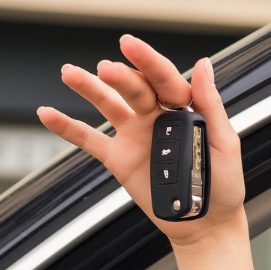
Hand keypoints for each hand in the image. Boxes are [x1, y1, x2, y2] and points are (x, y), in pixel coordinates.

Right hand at [37, 34, 245, 245]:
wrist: (206, 224)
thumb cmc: (223, 185)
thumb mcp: (224, 143)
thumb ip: (211, 105)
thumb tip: (203, 64)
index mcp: (183, 109)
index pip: (163, 79)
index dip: (148, 61)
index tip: (130, 44)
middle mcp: (156, 116)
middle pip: (134, 88)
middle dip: (119, 76)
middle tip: (104, 68)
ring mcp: (135, 135)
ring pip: (108, 105)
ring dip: (88, 88)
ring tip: (69, 73)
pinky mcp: (119, 158)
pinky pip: (89, 140)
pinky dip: (67, 128)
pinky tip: (47, 113)